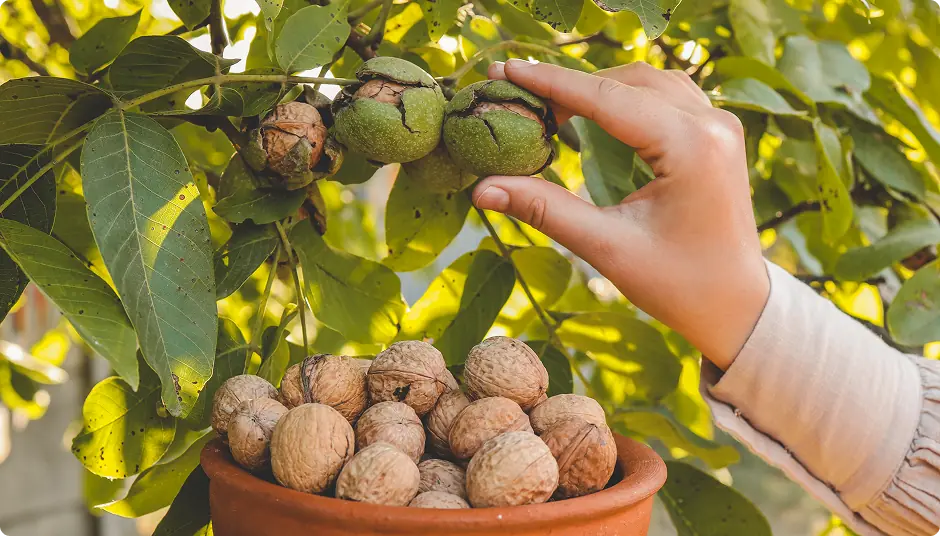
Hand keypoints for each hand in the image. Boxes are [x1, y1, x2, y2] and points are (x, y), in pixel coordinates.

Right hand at [474, 59, 769, 368]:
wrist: (737, 305)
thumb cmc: (679, 285)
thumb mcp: (607, 248)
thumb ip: (545, 210)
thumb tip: (482, 189)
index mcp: (692, 147)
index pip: (607, 99)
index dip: (551, 83)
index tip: (506, 70)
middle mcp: (712, 124)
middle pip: (626, 81)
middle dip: (570, 85)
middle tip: (519, 96)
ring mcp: (720, 125)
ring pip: (647, 82)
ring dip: (598, 88)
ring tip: (550, 106)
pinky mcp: (717, 134)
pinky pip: (665, 96)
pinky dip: (624, 99)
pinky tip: (593, 116)